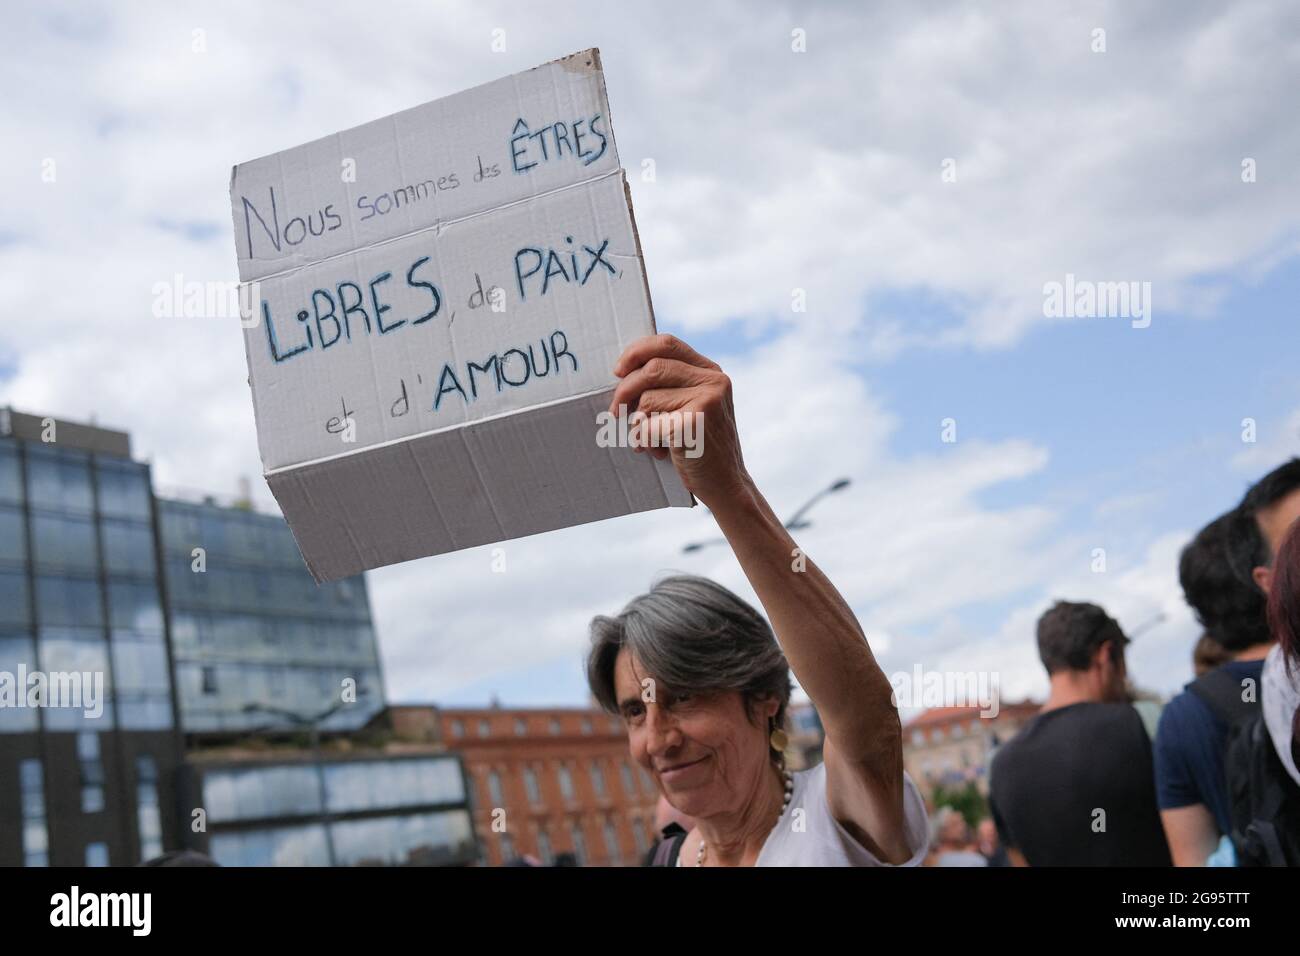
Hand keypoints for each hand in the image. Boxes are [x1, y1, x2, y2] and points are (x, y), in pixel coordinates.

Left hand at [609, 334, 749, 508]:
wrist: (726, 484)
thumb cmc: (700, 446)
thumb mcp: (693, 407)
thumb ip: (671, 385)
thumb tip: (623, 372)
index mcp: (711, 372)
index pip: (667, 343)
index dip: (636, 352)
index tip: (619, 370)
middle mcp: (714, 380)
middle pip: (652, 369)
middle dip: (625, 390)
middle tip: (616, 412)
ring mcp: (708, 400)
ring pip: (647, 399)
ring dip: (638, 424)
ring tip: (650, 441)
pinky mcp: (695, 422)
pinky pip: (649, 425)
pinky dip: (644, 440)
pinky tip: (656, 452)